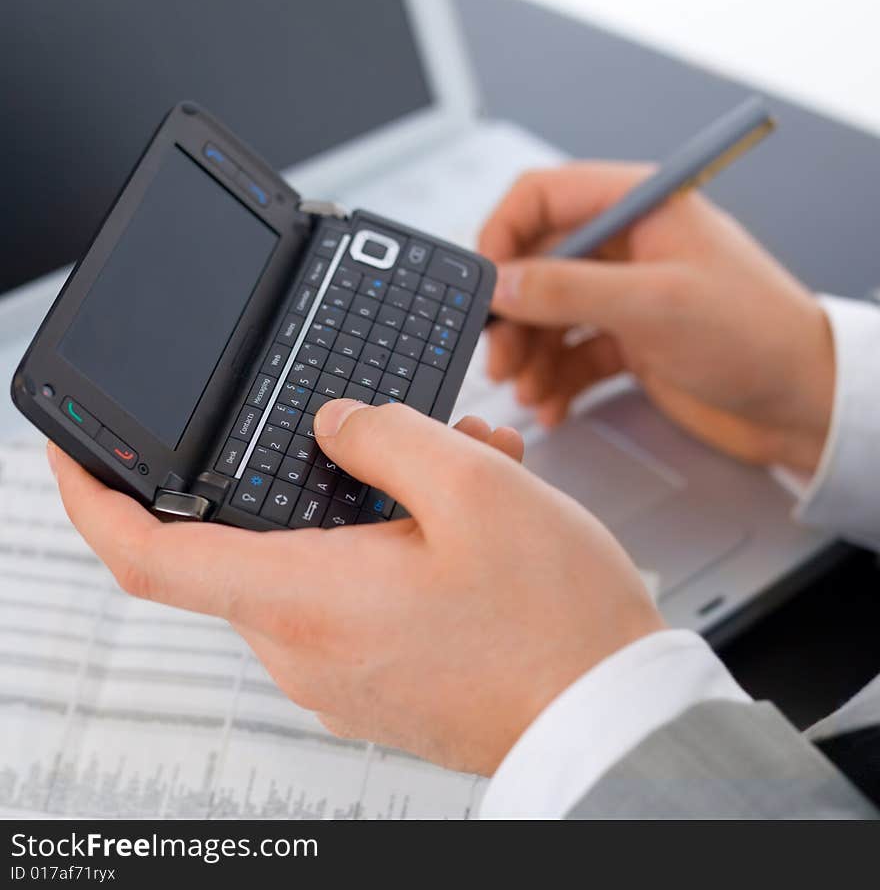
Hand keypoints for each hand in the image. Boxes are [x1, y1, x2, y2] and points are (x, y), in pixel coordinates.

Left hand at [49, 400, 661, 774]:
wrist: (609, 712)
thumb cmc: (555, 622)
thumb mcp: (475, 486)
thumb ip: (385, 434)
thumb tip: (336, 423)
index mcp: (308, 599)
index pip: (149, 556)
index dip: (94, 498)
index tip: (76, 455)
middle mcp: (306, 648)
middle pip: (258, 535)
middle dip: (315, 469)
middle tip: (402, 435)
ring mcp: (339, 671)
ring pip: (316, 556)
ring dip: (373, 502)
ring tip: (462, 472)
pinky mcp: (374, 675)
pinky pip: (351, 591)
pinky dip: (388, 544)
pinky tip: (461, 523)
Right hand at [480, 162, 833, 472]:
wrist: (802, 403)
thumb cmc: (757, 334)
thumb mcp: (654, 304)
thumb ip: (568, 288)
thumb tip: (502, 280)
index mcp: (638, 207)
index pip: (543, 196)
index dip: (502, 235)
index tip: (483, 284)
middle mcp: (626, 247)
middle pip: (538, 264)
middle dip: (513, 314)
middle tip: (499, 355)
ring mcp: (626, 295)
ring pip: (549, 314)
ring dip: (529, 354)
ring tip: (526, 390)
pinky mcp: (629, 340)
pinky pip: (572, 353)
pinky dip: (555, 380)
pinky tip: (552, 405)